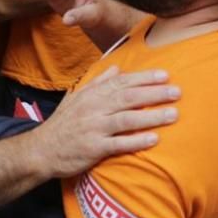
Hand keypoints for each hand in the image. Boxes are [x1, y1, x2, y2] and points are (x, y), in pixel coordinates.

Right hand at [31, 66, 180, 177]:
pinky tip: (154, 139)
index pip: (122, 82)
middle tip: (177, 92)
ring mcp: (93, 128)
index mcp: (91, 95)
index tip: (166, 76)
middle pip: (128, 98)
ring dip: (151, 116)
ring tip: (173, 114)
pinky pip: (118, 144)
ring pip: (126, 119)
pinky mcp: (93, 148)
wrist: (41, 150)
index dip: (145, 78)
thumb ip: (97, 82)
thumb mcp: (76, 98)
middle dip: (154, 94)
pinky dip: (136, 140)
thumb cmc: (62, 124)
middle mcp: (93, 109)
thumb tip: (117, 67)